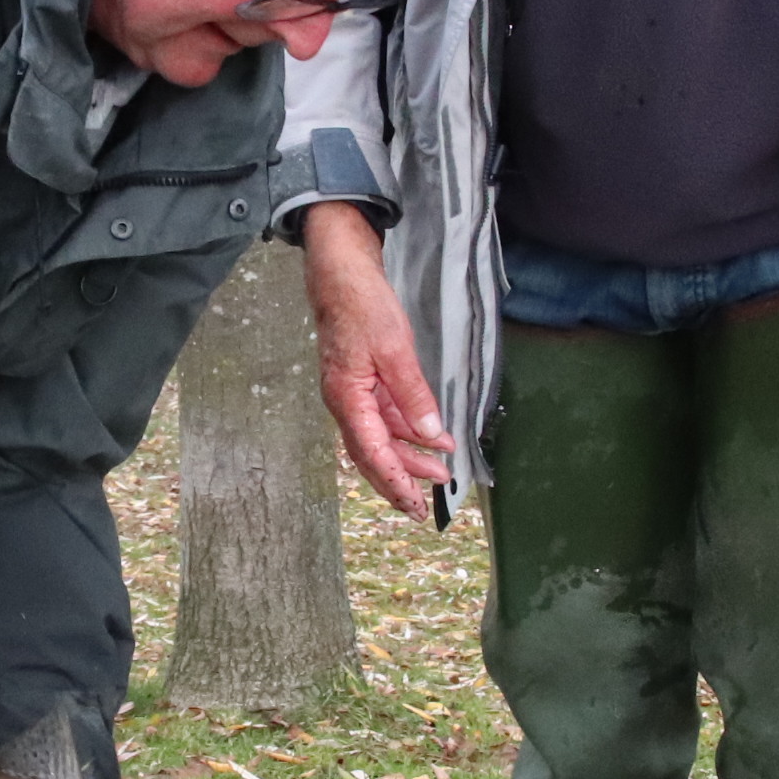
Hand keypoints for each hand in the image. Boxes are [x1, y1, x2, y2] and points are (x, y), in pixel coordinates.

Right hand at [302, 204, 450, 510]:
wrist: (341, 274)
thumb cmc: (361, 305)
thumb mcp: (395, 349)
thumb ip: (413, 395)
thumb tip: (431, 434)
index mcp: (347, 398)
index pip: (373, 454)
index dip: (396, 482)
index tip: (416, 504)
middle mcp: (345, 402)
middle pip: (373, 454)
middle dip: (401, 480)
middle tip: (426, 505)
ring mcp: (351, 393)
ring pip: (379, 438)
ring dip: (407, 457)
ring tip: (437, 471)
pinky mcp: (360, 382)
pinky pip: (382, 418)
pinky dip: (405, 431)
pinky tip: (427, 437)